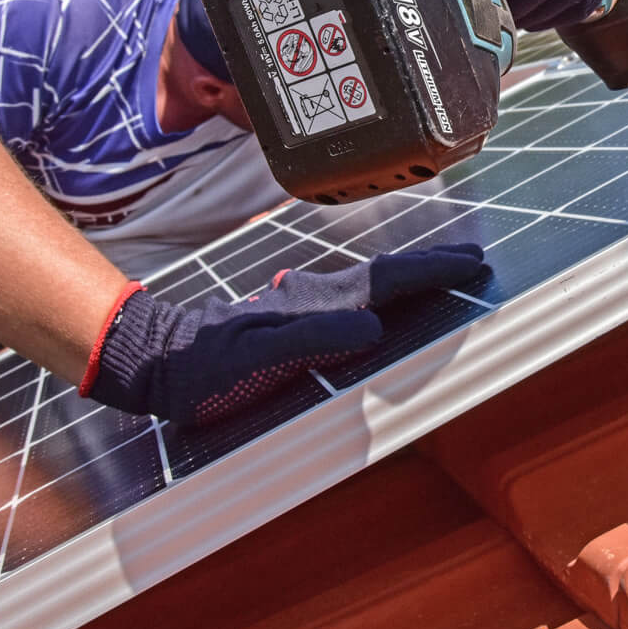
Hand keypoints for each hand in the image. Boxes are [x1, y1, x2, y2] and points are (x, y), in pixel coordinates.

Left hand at [82, 244, 486, 425]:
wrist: (154, 358)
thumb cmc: (199, 368)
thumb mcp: (252, 358)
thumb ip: (310, 340)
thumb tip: (373, 327)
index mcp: (313, 305)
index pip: (387, 282)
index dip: (432, 272)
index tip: (473, 263)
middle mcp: (313, 297)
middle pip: (386, 275)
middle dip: (432, 267)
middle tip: (474, 260)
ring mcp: (303, 304)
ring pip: (370, 284)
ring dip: (411, 278)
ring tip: (443, 275)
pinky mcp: (293, 317)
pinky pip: (352, 299)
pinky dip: (384, 293)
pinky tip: (385, 303)